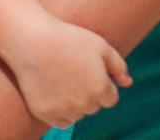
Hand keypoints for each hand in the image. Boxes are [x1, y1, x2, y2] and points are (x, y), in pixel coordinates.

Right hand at [6, 16, 130, 129]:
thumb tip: (128, 83)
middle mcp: (84, 103)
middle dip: (88, 93)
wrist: (32, 39)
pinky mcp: (45, 113)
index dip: (101, 84)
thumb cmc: (68, 38)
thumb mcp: (100, 45)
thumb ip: (118, 65)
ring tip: (61, 79)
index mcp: (100, 88)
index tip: (88, 70)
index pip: (110, 98)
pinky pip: (61, 122)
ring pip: (77, 115)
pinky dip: (60, 111)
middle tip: (73, 71)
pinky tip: (54, 91)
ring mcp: (63, 110)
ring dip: (74, 103)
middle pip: (94, 107)